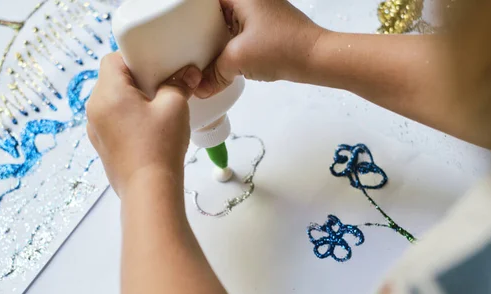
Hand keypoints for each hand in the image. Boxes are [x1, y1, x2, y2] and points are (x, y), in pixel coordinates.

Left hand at [86, 53, 201, 195]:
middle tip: (161, 88)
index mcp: (107, 93)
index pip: (113, 59)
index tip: (156, 67)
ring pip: (112, 102)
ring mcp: (95, 130)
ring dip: (132, 101)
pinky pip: (113, 122)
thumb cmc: (160, 147)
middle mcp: (94, 109)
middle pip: (111, 80)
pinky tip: (149, 130)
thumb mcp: (175, 106)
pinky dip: (128, 120)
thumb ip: (179, 84)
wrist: (149, 190)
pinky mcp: (102, 147)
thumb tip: (187, 74)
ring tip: (157, 111)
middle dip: (136, 80)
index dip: (135, 58)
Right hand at [195, 0, 325, 97]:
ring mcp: (257, 9)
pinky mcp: (263, 25)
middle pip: (211, 10)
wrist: (316, 58)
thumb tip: (200, 88)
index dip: (186, 12)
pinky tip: (220, 58)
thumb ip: (213, 74)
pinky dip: (227, 43)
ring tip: (198, 52)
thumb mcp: (238, 60)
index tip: (173, 24)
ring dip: (213, 38)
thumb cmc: (286, 47)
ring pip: (224, 21)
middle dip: (197, 28)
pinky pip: (236, 30)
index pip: (201, 2)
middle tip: (183, 43)